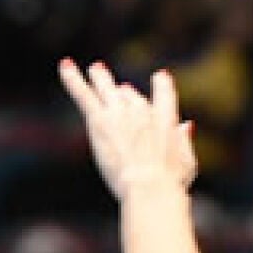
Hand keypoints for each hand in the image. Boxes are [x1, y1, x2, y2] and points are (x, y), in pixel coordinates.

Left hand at [60, 60, 196, 201]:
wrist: (149, 186)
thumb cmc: (171, 181)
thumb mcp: (187, 161)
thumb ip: (184, 140)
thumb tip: (187, 124)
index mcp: (166, 119)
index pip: (164, 92)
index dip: (162, 83)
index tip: (160, 76)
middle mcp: (142, 111)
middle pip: (131, 95)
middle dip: (125, 91)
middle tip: (120, 87)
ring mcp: (119, 113)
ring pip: (106, 89)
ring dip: (101, 77)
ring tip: (95, 68)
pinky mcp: (99, 121)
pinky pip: (83, 94)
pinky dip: (73, 78)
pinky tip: (65, 65)